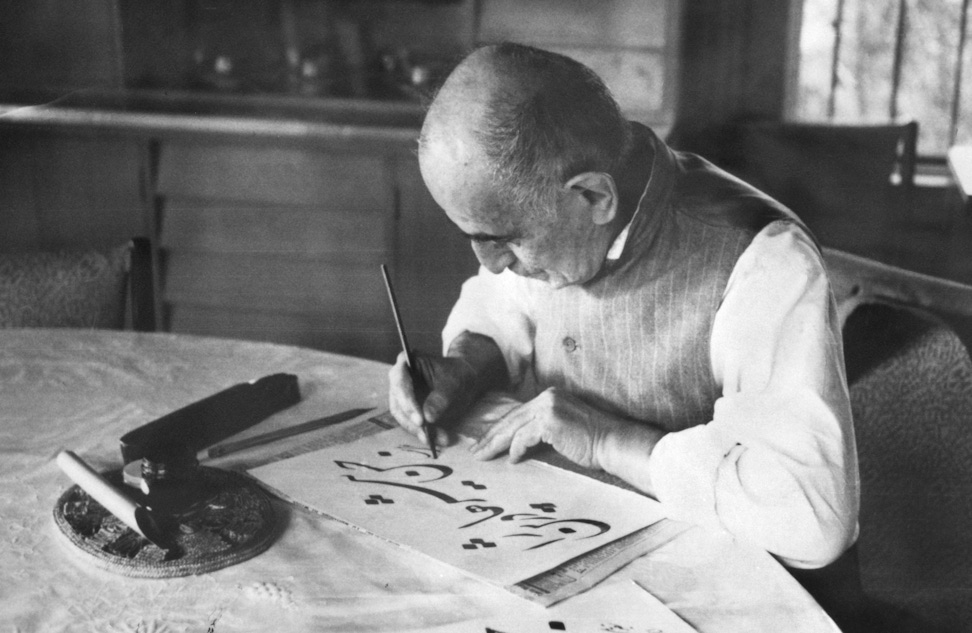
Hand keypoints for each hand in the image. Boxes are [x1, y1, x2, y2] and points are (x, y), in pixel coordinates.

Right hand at [387, 352, 478, 446]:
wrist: (462, 380)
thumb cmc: (457, 374)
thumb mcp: (454, 382)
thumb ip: (442, 398)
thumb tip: (428, 417)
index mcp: (407, 363)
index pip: (401, 382)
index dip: (408, 402)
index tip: (421, 420)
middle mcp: (399, 380)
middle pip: (399, 404)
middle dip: (414, 423)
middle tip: (429, 437)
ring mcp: (402, 397)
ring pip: (404, 418)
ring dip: (421, 432)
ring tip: (441, 440)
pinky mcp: (408, 411)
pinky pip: (413, 425)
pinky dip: (425, 434)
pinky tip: (440, 439)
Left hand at [470, 387, 621, 467]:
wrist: (613, 443)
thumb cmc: (592, 442)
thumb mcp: (562, 431)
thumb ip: (541, 431)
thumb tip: (516, 447)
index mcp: (550, 396)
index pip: (518, 414)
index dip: (500, 429)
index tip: (485, 442)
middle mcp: (547, 397)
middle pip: (511, 418)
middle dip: (491, 436)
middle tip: (475, 451)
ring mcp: (548, 407)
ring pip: (513, 427)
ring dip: (497, 444)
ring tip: (485, 457)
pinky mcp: (550, 421)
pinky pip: (524, 437)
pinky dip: (516, 450)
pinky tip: (512, 461)